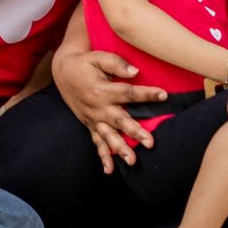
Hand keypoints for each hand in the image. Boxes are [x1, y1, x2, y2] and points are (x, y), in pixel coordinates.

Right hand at [51, 47, 167, 172]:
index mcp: (102, 90)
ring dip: (120, 149)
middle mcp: (98, 107)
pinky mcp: (90, 124)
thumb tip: (135, 72)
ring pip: (109, 136)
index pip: (128, 93)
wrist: (63, 72)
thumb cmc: (85, 63)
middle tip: (150, 142)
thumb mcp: (98, 57)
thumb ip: (116, 63)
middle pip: (120, 121)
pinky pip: (96, 142)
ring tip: (132, 161)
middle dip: (135, 132)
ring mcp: (93, 118)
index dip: (147, 95)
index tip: (164, 95)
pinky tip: (109, 170)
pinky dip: (102, 156)